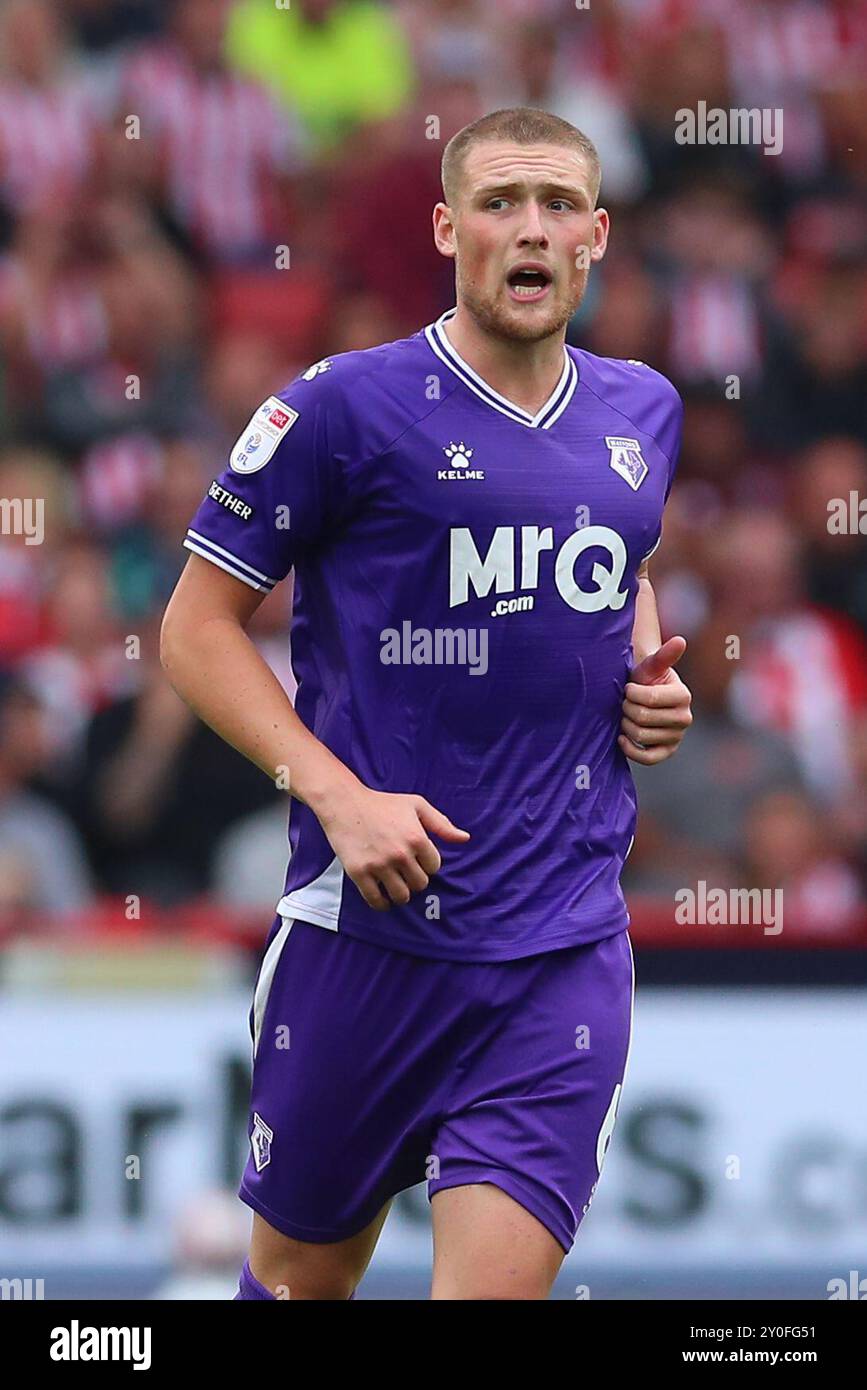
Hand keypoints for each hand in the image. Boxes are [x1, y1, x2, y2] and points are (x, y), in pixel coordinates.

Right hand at [316, 783, 469, 910]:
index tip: (417, 859)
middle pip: (420, 884)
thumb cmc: (382, 803)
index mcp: (417, 838)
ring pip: (401, 896)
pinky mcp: (359, 873)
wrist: (344, 803)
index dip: (427, 864)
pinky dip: (382, 903)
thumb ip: (441, 824)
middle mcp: (400, 854)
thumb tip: (465, 839)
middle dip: (415, 879)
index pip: (434, 867)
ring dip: (401, 893)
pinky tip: (382, 896)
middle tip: (405, 872)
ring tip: (395, 885)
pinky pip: (376, 900)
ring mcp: (379, 865)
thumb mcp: (416, 805)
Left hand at [619, 635, 692, 764]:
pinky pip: (647, 758)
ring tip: (625, 715)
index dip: (631, 693)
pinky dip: (631, 749)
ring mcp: (676, 737)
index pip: (650, 699)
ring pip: (641, 736)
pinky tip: (622, 738)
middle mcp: (685, 718)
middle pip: (643, 718)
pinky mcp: (666, 752)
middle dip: (627, 709)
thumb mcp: (651, 666)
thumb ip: (664, 656)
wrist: (642, 696)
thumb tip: (681, 640)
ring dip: (626, 725)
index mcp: (683, 696)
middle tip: (625, 702)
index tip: (628, 688)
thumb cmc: (645, 679)